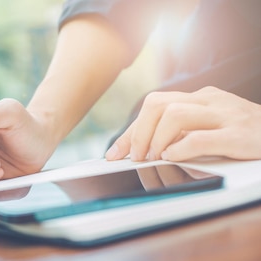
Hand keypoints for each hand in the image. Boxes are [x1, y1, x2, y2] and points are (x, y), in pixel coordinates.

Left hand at [106, 86, 260, 161]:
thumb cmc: (246, 137)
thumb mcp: (212, 129)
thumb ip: (183, 134)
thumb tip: (143, 150)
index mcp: (200, 98)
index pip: (154, 106)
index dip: (130, 131)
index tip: (114, 153)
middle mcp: (210, 101)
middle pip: (158, 104)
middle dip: (138, 132)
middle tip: (134, 157)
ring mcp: (226, 115)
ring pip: (174, 115)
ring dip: (156, 140)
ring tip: (155, 157)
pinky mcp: (239, 134)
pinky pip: (201, 137)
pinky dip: (181, 148)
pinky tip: (173, 157)